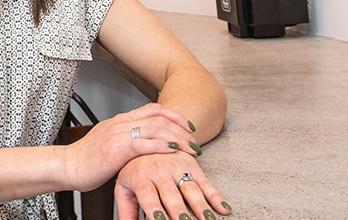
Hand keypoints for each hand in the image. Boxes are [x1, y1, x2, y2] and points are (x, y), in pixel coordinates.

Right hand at [62, 103, 199, 191]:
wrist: (67, 166)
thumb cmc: (87, 160)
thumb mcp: (110, 144)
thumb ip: (126, 140)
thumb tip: (144, 146)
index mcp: (120, 120)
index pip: (153, 110)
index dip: (174, 116)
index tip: (188, 127)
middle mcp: (121, 123)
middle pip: (158, 117)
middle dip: (181, 128)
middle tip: (195, 140)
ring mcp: (118, 134)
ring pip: (155, 128)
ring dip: (177, 137)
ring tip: (191, 148)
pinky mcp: (117, 148)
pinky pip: (145, 143)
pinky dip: (163, 146)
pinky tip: (174, 152)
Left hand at [115, 152, 230, 219]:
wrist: (145, 136)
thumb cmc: (133, 168)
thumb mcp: (124, 186)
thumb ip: (125, 208)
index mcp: (140, 177)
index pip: (148, 198)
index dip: (155, 211)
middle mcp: (159, 171)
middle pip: (171, 196)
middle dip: (179, 212)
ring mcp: (176, 166)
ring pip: (191, 189)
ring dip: (200, 206)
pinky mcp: (191, 163)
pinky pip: (205, 182)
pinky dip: (216, 195)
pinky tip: (224, 208)